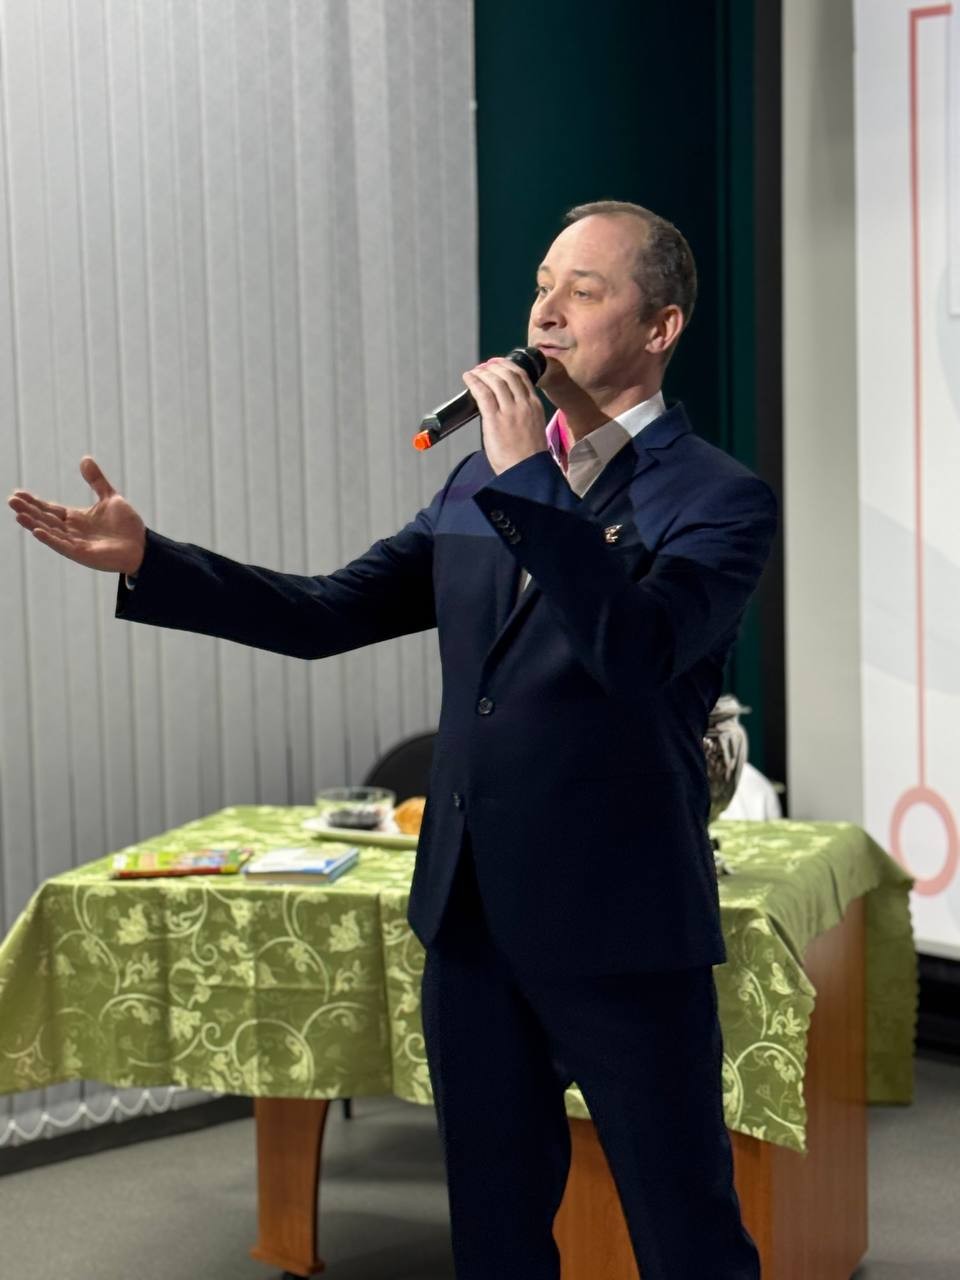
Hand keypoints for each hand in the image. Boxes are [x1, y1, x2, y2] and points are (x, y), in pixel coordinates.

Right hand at [7, 457, 145, 574]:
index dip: (34, 502)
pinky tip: (37, 531)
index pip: (50, 509)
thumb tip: (85, 459)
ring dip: (33, 523)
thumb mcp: (110, 497)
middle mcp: (72, 531)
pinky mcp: (82, 554)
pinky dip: (50, 538)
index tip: (18, 493)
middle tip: (11, 501)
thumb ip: (96, 480)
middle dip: (28, 510)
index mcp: (76, 518)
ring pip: (50, 532)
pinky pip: (62, 545)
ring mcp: (75, 543)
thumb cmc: (126, 526)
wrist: (142, 546)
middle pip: (45, 519)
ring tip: (17, 515)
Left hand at [463, 358, 546, 475]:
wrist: (527, 472)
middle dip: (494, 366)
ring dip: (482, 372)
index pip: (522, 377)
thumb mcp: (533, 429)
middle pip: (508, 375)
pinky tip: (468, 378)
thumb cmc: (528, 457)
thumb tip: (506, 411)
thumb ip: (523, 416)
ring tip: (474, 372)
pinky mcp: (495, 419)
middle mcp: (523, 405)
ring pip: (495, 381)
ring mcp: (509, 411)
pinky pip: (483, 393)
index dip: (507, 366)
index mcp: (535, 406)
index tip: (498, 364)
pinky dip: (474, 382)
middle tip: (483, 366)